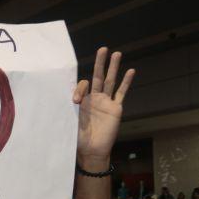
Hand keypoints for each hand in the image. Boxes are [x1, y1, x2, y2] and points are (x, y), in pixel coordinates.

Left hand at [73, 48, 134, 162]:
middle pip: (98, 77)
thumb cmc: (79, 138)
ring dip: (114, 67)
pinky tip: (130, 71)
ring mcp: (106, 102)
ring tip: (117, 53)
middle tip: (103, 49)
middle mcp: (95, 98)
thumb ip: (70, 109)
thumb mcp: (71, 121)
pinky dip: (126, 82)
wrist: (92, 150)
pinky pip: (121, 93)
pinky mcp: (116, 109)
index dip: (80, 89)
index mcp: (82, 100)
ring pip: (111, 81)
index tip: (75, 101)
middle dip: (100, 63)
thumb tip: (67, 100)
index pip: (83, 85)